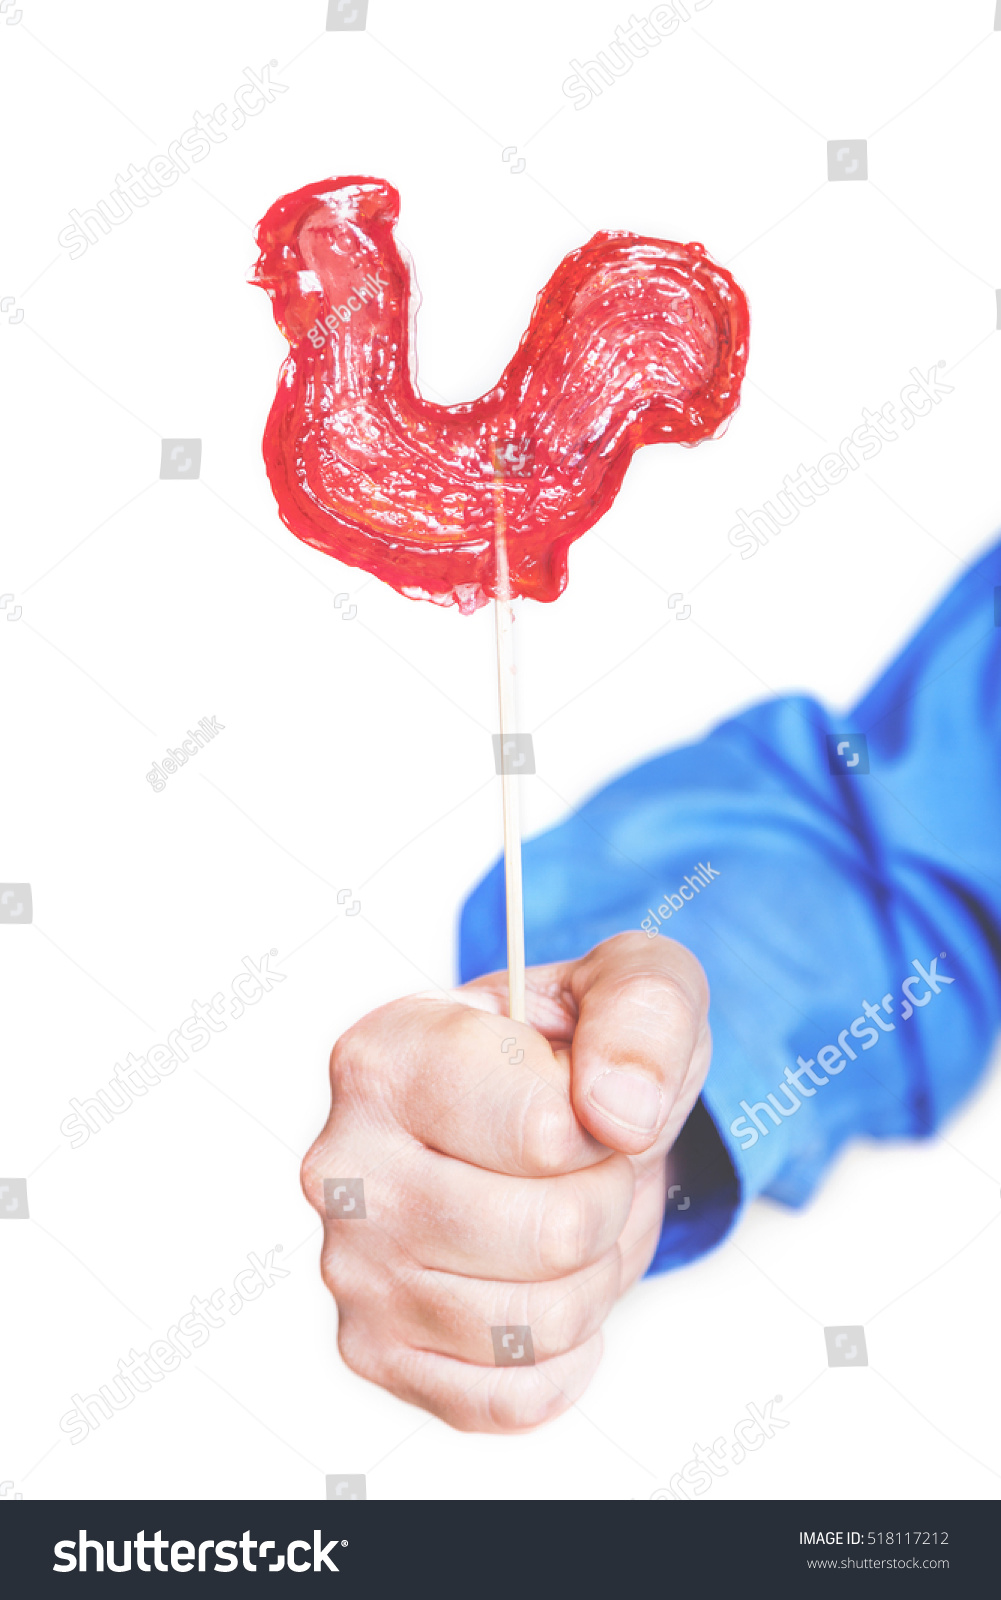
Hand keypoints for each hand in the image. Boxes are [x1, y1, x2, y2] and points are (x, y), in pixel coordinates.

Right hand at [301, 930, 710, 1431]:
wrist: (558, 1119)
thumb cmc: (583, 1049)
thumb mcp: (635, 985)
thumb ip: (642, 1015)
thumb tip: (618, 1114)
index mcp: (384, 1056)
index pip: (547, 1132)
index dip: (607, 1123)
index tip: (585, 1093)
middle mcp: (343, 1166)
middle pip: (552, 1234)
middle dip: (608, 1202)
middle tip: (583, 1162)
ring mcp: (351, 1269)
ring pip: (539, 1324)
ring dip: (591, 1275)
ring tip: (561, 1214)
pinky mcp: (376, 1353)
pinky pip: (513, 1397)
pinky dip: (564, 1354)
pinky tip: (545, 1285)